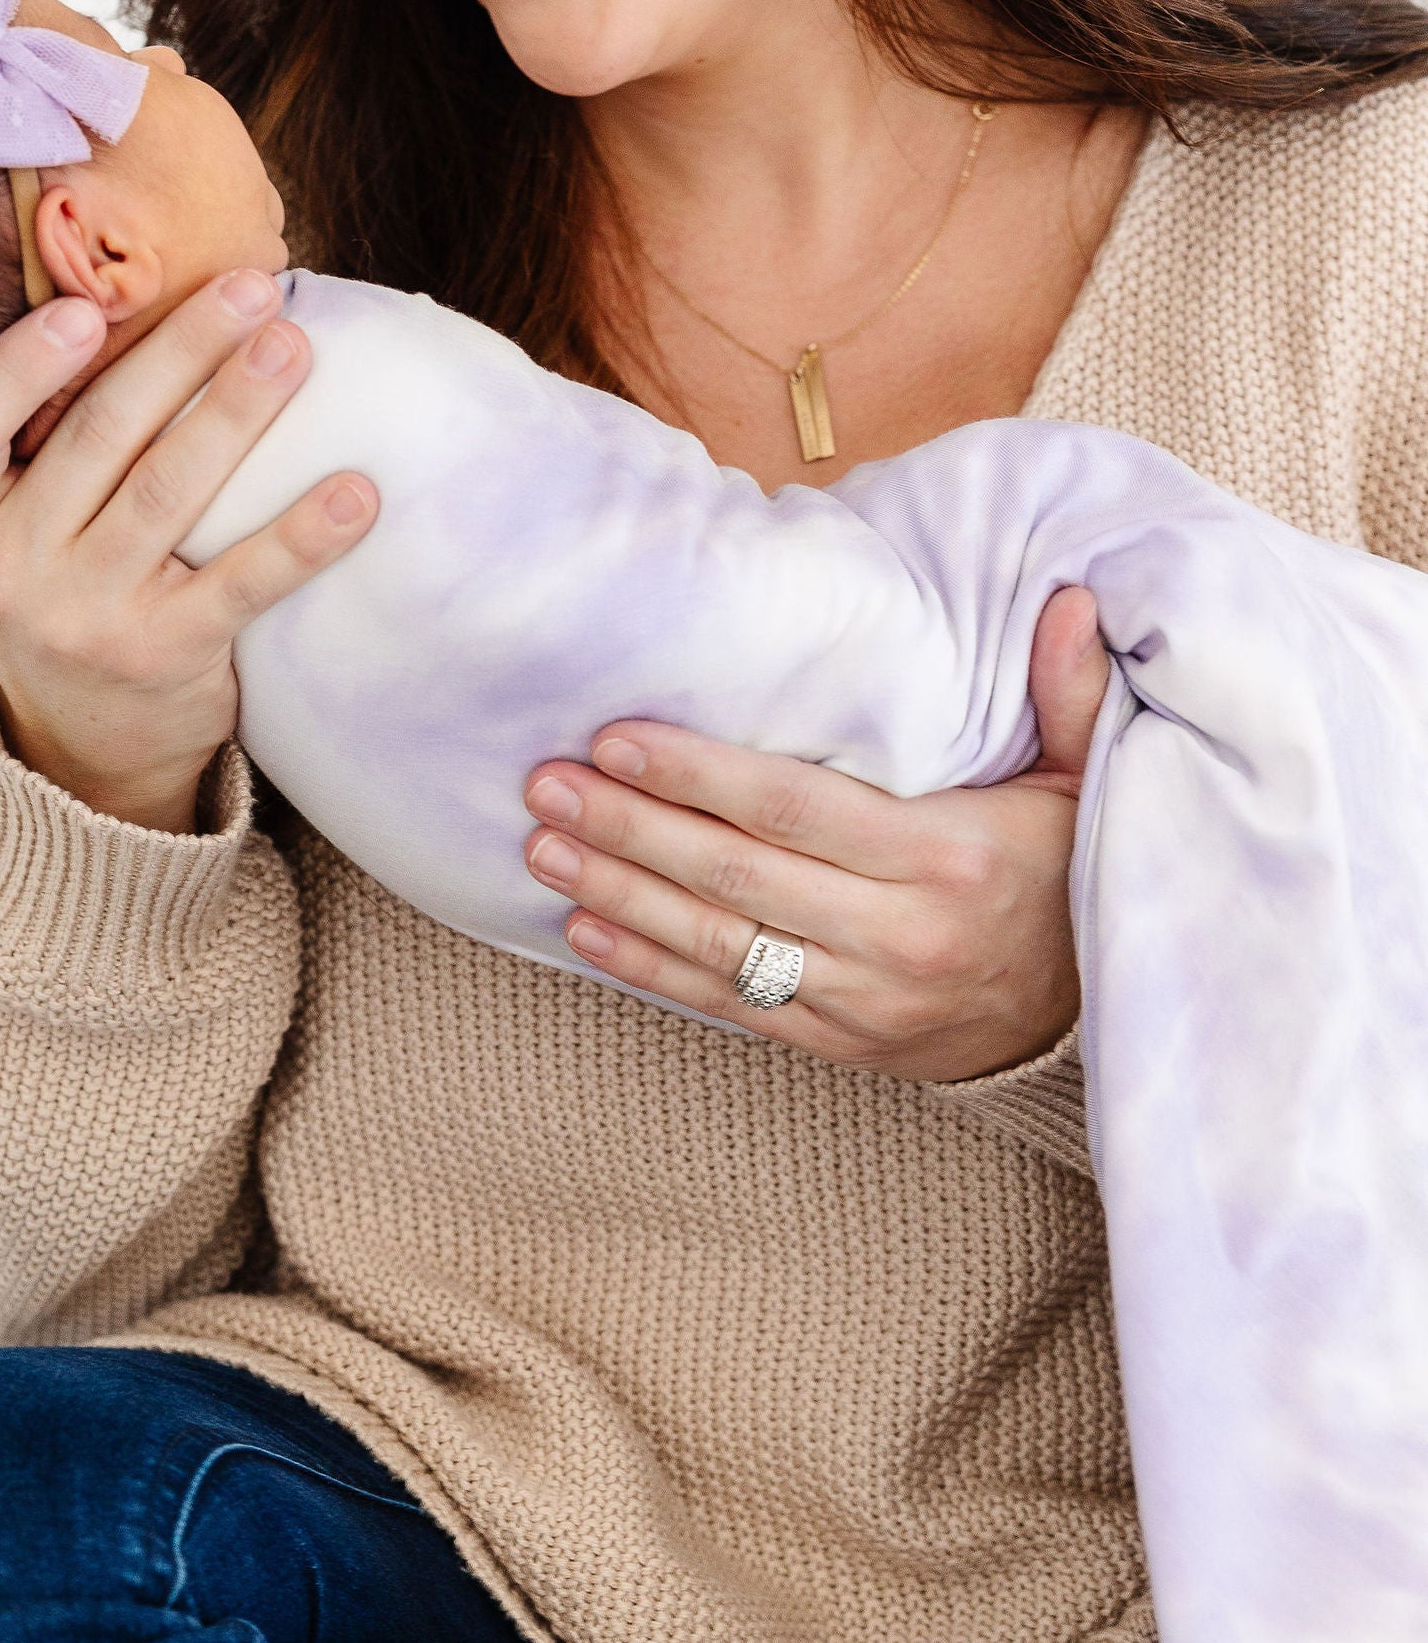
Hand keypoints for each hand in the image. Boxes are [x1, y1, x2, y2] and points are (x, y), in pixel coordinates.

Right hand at [0, 269, 377, 831]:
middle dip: (178, 353)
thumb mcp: (10, 521)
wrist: (82, 743)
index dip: (15, 369)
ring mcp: (84, 619)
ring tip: (293, 347)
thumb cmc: (58, 582)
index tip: (82, 309)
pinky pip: (241, 584)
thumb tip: (135, 287)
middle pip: (95, 440)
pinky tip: (356, 491)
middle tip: (250, 288)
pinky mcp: (164, 658)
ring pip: (167, 493)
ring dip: (237, 411)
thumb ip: (44, 431)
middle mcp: (6, 571)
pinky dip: (302, 534)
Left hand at [520, 587, 1110, 1081]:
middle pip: (736, 876)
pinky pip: (731, 1005)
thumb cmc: (1070, 872)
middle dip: (630, 829)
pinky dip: (652, 969)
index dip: (697, 774)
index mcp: (948, 857)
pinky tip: (586, 931)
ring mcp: (865, 1000)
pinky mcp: (841, 1043)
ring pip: (719, 946)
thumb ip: (1074, 692)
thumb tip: (1073, 599)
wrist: (1098, 1016)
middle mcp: (898, 936)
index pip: (795, 809)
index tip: (616, 738)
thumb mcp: (1091, 781)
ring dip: (619, 896)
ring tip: (544, 849)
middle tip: (546, 786)